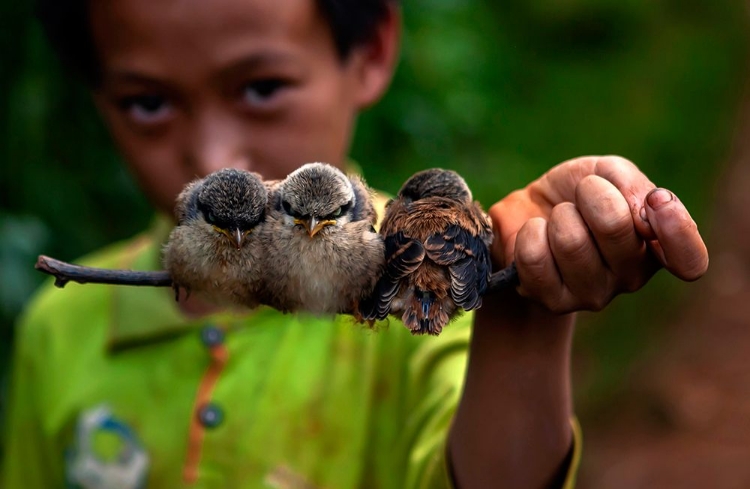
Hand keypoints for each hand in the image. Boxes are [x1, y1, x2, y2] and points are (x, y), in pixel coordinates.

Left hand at [488, 155, 708, 313]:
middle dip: (590, 194)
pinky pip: (535, 257)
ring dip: (558, 216)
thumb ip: (629, 184)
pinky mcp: (552, 301)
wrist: (525, 214)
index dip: (677, 230)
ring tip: (557, 220)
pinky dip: (531, 233)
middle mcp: (630, 277)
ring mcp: (592, 294)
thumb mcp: (605, 173)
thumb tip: (643, 213)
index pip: (689, 260)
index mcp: (656, 245)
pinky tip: (537, 237)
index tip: (657, 200)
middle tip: (581, 196)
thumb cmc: (575, 195)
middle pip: (614, 226)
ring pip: (570, 241)